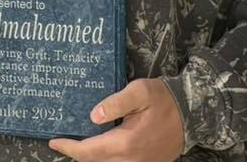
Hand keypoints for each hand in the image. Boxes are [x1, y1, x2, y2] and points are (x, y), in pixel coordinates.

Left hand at [49, 78, 183, 161]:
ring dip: (92, 159)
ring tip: (78, 145)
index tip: (54, 141)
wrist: (192, 114)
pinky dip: (106, 160)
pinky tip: (101, 148)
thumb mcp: (139, 92)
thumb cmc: (164, 99)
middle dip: (77, 155)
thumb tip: (93, 116)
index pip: (89, 152)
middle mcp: (132, 160)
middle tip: (63, 141)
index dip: (69, 148)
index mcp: (126, 143)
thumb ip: (115, 103)